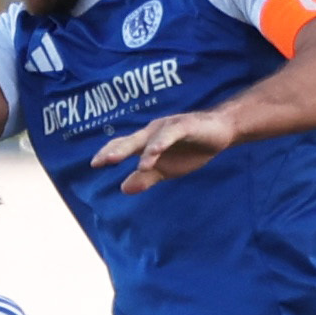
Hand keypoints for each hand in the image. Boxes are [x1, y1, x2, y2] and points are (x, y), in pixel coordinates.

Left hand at [92, 108, 235, 190]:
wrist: (221, 132)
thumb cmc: (191, 149)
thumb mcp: (166, 169)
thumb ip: (146, 178)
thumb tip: (123, 188)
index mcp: (147, 141)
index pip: (123, 146)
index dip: (108, 153)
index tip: (94, 165)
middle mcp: (153, 132)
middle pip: (130, 141)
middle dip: (114, 151)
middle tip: (99, 162)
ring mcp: (168, 127)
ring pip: (148, 138)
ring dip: (135, 150)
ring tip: (123, 162)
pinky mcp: (185, 126)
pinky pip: (169, 134)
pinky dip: (160, 143)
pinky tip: (153, 153)